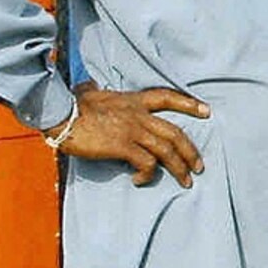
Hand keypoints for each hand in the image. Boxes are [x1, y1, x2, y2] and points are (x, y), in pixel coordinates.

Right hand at [58, 86, 207, 184]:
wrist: (60, 113)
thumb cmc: (71, 105)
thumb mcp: (90, 92)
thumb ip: (96, 90)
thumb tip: (90, 85)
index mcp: (133, 100)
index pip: (167, 97)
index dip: (188, 104)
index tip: (206, 111)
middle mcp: (138, 115)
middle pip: (174, 132)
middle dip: (190, 151)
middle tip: (199, 166)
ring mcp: (132, 130)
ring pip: (167, 150)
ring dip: (179, 168)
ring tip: (186, 181)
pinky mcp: (123, 146)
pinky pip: (146, 163)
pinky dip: (148, 174)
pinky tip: (140, 181)